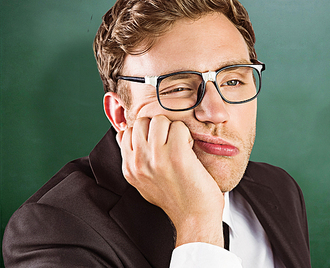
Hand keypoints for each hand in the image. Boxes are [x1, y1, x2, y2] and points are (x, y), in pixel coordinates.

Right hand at [116, 115, 224, 247]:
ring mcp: (156, 158)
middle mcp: (138, 162)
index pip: (125, 132)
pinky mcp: (176, 155)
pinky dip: (187, 134)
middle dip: (158, 126)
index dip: (145, 132)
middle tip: (171, 142)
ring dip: (173, 128)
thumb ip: (135, 161)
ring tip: (181, 145)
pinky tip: (190, 149)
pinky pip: (179, 127)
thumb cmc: (176, 200)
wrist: (195, 219)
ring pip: (159, 120)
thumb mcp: (144, 182)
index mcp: (129, 169)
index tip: (159, 143)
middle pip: (141, 122)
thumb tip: (124, 136)